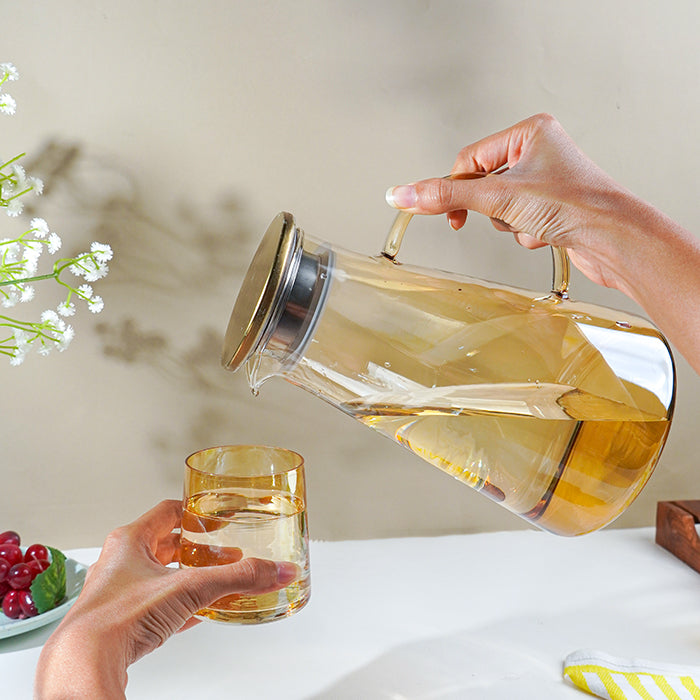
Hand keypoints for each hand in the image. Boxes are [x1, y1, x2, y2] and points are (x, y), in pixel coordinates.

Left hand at [34, 499, 298, 698]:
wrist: (86, 662)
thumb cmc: (117, 617)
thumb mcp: (189, 588)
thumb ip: (237, 578)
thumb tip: (274, 571)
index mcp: (130, 541)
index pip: (167, 511)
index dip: (195, 511)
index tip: (216, 513)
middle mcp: (121, 563)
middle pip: (164, 544)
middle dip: (196, 547)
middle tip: (221, 549)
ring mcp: (118, 593)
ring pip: (160, 577)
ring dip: (187, 577)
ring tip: (214, 580)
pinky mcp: (121, 622)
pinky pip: (156, 607)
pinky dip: (179, 606)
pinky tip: (197, 614)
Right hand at [385, 113, 642, 290]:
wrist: (615, 239)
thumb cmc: (575, 205)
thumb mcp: (498, 198)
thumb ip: (445, 197)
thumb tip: (402, 194)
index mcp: (529, 132)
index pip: (470, 160)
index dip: (459, 190)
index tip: (452, 215)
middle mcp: (539, 152)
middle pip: (485, 185)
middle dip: (494, 209)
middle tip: (510, 212)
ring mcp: (547, 181)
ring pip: (501, 207)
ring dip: (510, 223)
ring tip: (536, 221)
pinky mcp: (553, 208)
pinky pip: (519, 221)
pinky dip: (526, 232)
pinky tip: (547, 232)